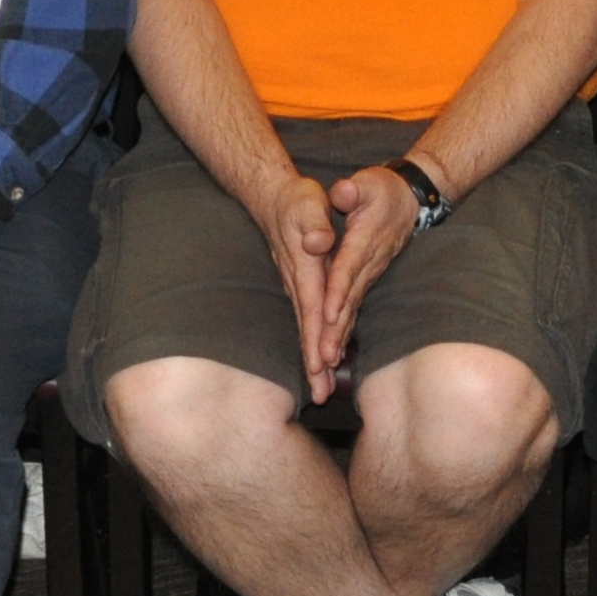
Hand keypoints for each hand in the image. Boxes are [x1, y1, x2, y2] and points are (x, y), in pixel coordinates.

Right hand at [256, 167, 342, 400]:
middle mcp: (300, 284)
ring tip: (321, 392)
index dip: (318, 335)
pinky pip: (309, 323)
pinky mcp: (302, 289)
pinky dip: (314, 345)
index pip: (313, 307)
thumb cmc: (297, 201)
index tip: (321, 364)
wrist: (275, 199)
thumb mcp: (309, 203)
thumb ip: (315, 223)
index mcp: (305, 268)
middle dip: (314, 363)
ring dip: (314, 361)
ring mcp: (298, 289)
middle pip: (308, 329)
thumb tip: (320, 241)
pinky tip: (321, 364)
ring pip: (307, 331)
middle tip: (320, 396)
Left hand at [319, 161, 426, 379]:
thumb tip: (342, 193)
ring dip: (339, 337)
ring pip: (352, 310)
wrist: (410, 200)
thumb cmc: (383, 189)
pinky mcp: (366, 280)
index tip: (329, 313)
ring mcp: (369, 274)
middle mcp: (368, 263)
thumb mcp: (368, 182)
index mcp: (364, 239)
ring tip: (325, 365)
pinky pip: (354, 310)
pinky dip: (344, 332)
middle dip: (337, 328)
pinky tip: (333, 355)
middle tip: (323, 356)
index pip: (349, 267)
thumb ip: (353, 190)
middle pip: (349, 299)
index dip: (339, 289)